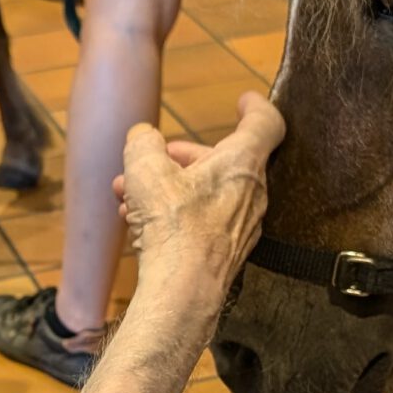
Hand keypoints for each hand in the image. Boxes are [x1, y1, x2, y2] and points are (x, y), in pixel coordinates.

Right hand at [114, 90, 284, 310]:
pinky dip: (175, 214)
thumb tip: (143, 138)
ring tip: (127, 194)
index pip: (265, 123)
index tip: (242, 100)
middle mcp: (251, 193)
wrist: (184, 291)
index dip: (255, 107)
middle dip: (181, 157)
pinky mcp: (228, 251)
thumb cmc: (172, 225)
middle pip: (222, 160)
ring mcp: (243, 225)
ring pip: (207, 192)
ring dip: (169, 186)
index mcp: (242, 163)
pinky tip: (138, 224)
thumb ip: (143, 143)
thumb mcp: (145, 170)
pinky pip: (204, 220)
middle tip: (149, 160)